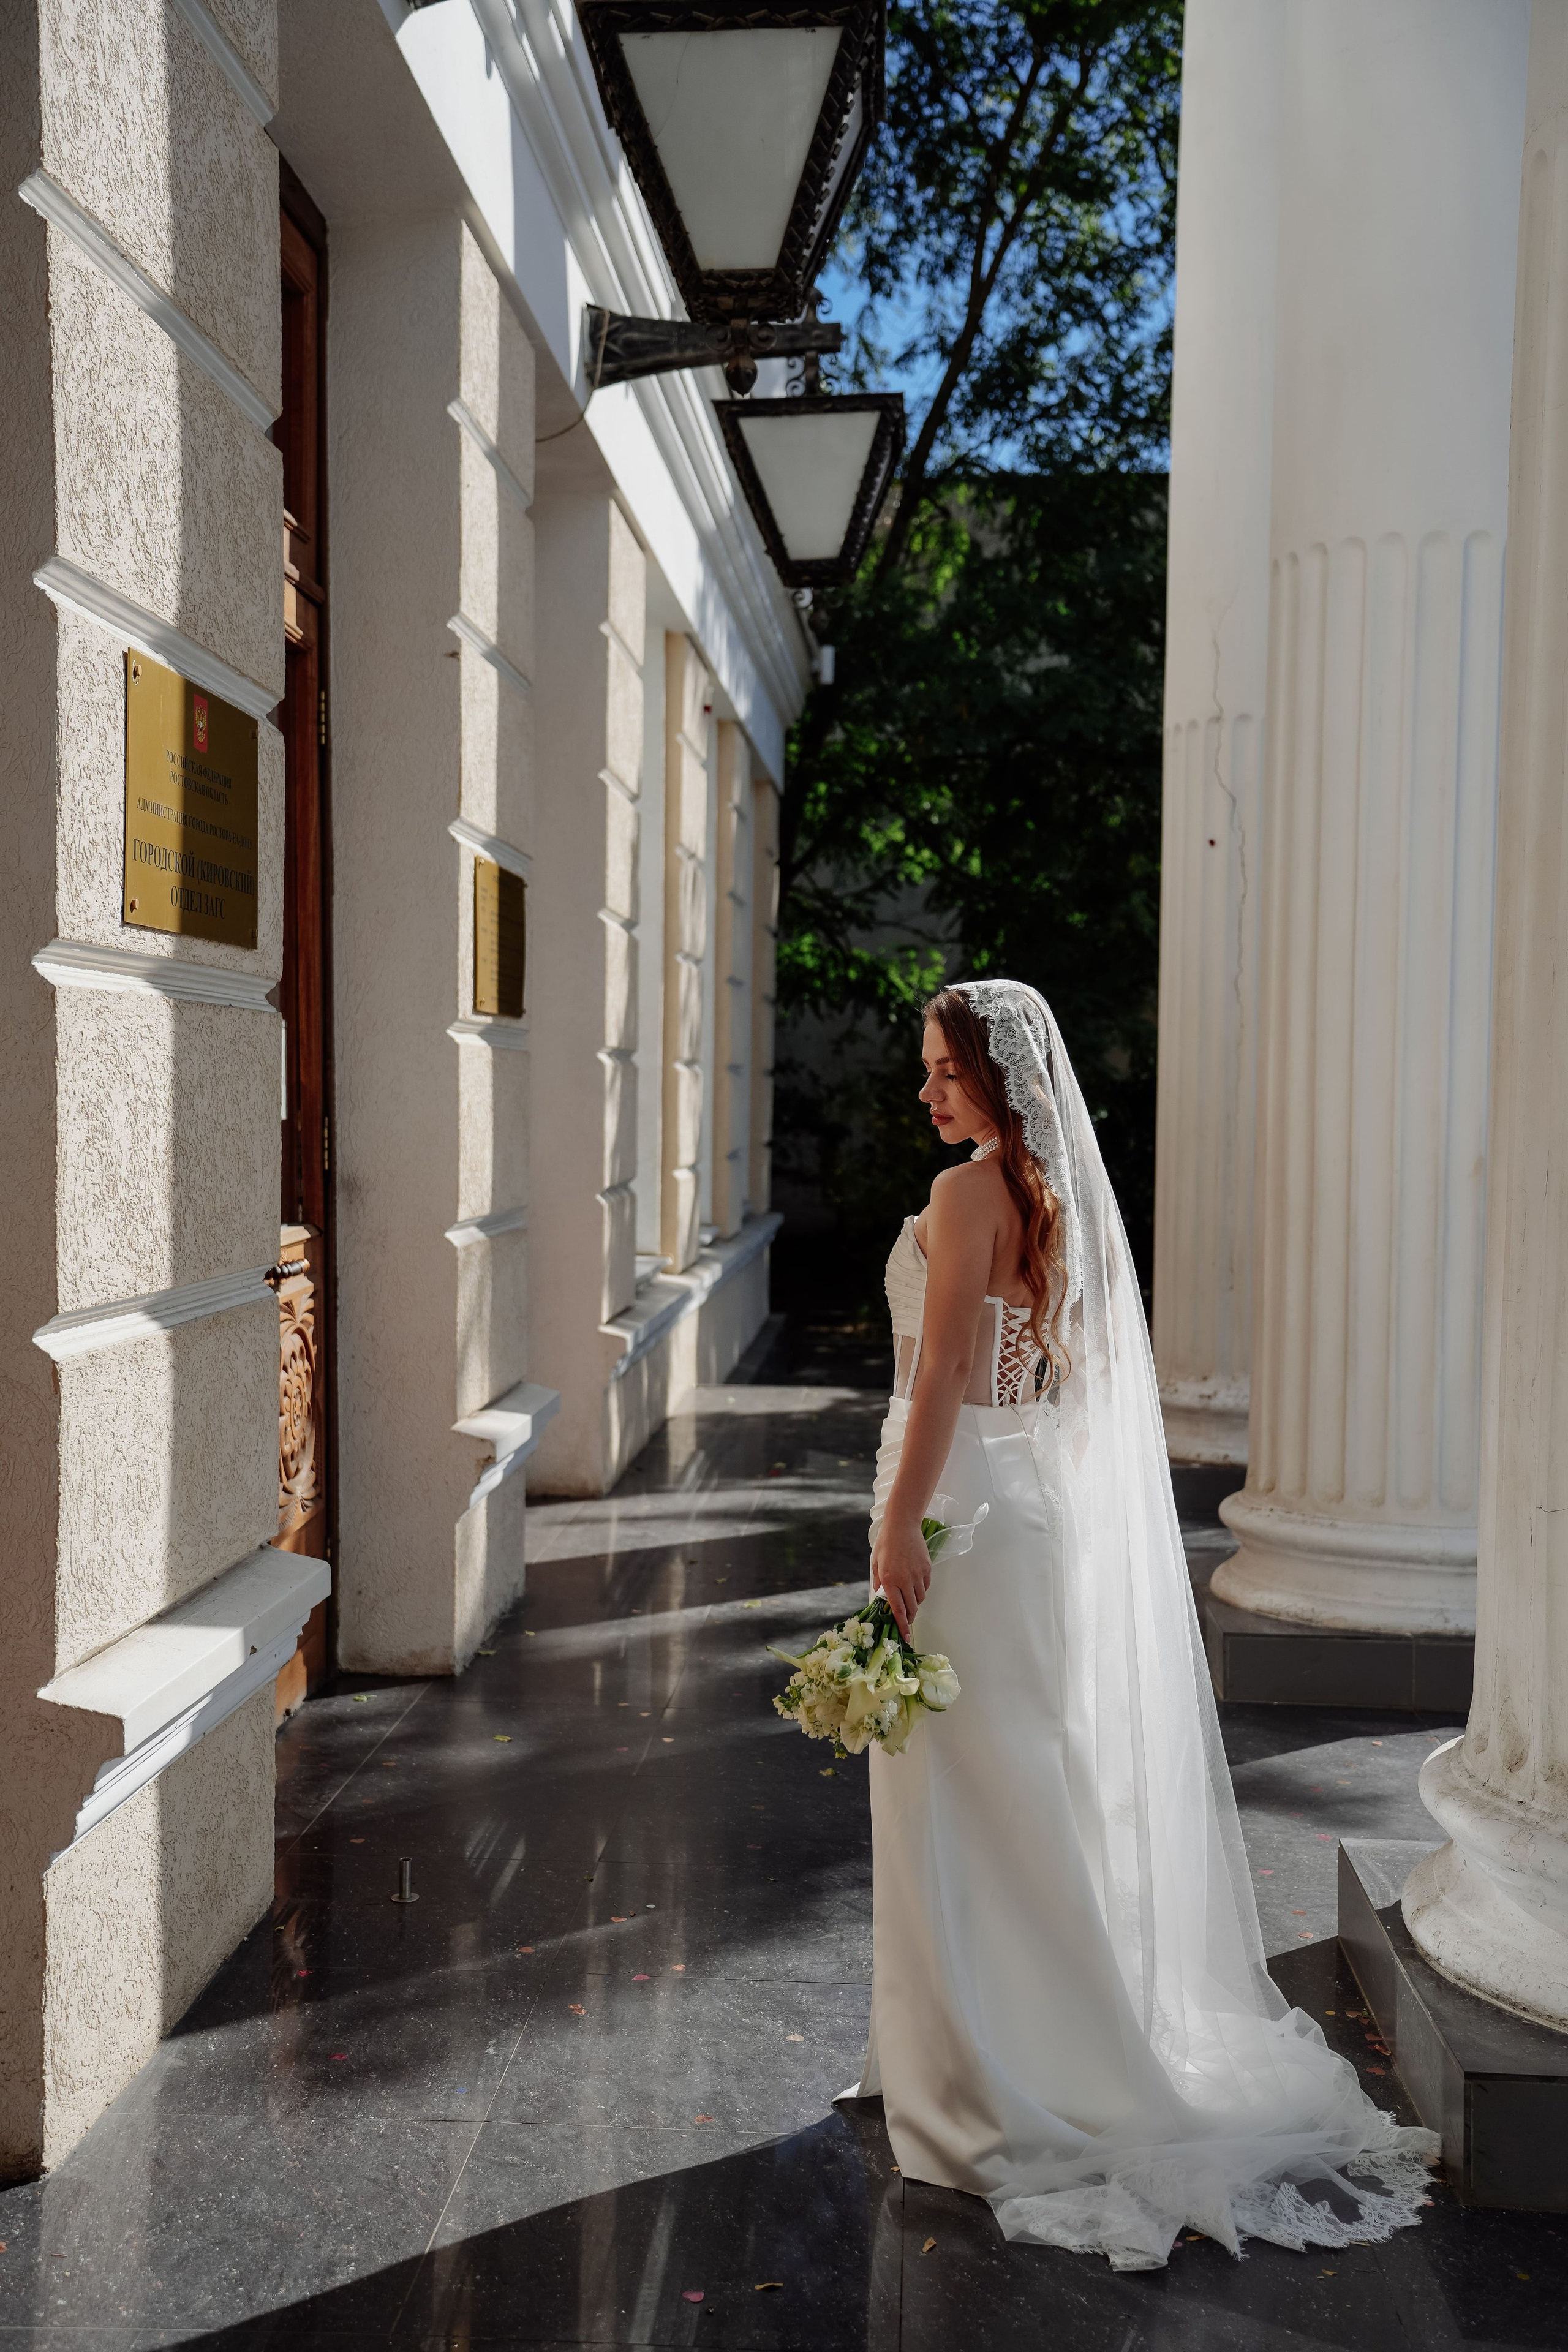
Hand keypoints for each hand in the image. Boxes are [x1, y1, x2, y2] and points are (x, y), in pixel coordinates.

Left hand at [870, 1512, 932, 1641]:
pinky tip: (915, 1583)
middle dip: (910, 1617)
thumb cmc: (886, 1543)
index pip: (898, 1610)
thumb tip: (880, 1594)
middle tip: (907, 1619)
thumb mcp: (876, 1563)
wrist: (902, 1526)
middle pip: (912, 1607)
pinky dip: (921, 1589)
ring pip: (920, 1598)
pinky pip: (926, 1586)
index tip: (906, 1637)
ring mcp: (918, 1575)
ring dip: (915, 1602)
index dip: (902, 1625)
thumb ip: (878, 1581)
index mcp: (889, 1581)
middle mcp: (905, 1580)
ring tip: (909, 1596)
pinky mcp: (927, 1569)